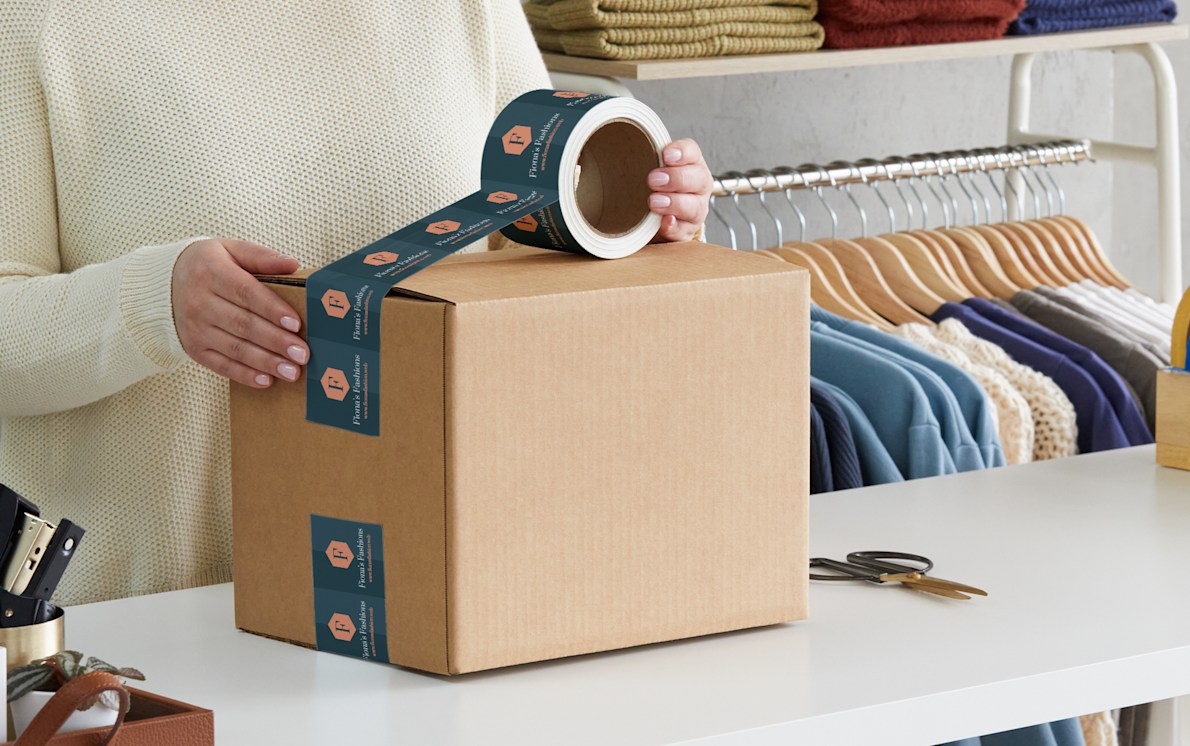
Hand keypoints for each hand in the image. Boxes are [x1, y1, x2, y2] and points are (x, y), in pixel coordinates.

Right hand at [172, 239, 306, 388]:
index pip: (246, 293)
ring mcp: (195, 329)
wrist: (162, 285)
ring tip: (292, 371)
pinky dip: (244, 375)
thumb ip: (261, 257)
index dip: (272, 309)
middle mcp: (199, 302)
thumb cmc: (207, 266)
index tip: (296, 324)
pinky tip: (266, 380)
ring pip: (235, 348)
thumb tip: (293, 265)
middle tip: (302, 353)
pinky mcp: (194, 349)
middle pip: (243, 324)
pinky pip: (221, 365)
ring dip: (266, 362)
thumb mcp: (230, 250)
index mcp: (210, 272)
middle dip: (276, 341)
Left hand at [647, 138, 711, 242]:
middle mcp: (698, 186)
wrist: (656, 215)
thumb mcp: (652, 167)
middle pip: (698, 179)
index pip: (693, 152)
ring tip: (654, 202)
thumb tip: (619, 147)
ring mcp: (695, 210)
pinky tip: (664, 222)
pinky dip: (673, 227)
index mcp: (691, 164)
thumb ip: (645, 157)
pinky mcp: (687, 231)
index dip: (682, 152)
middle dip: (676, 178)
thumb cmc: (655, 185)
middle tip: (653, 179)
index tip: (666, 155)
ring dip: (674, 203)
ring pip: (693, 207)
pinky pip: (683, 231)